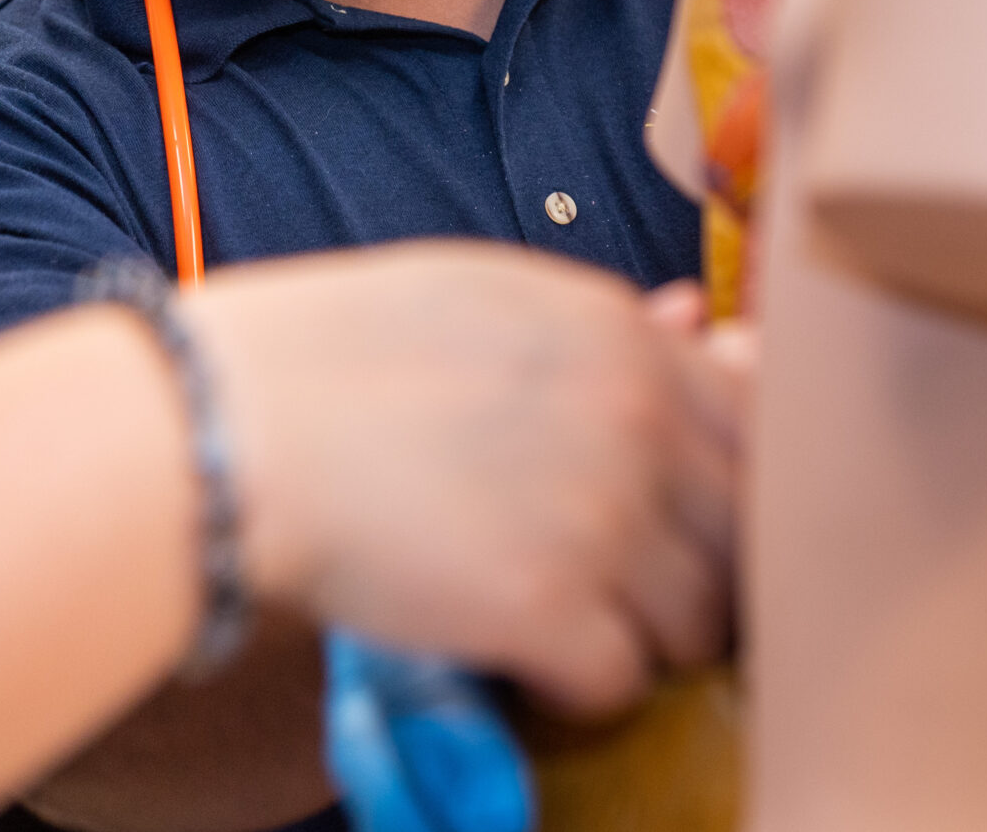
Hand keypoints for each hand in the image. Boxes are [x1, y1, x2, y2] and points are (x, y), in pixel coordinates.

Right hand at [180, 244, 741, 719]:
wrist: (227, 426)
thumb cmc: (329, 355)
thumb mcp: (479, 297)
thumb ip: (598, 327)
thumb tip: (695, 325)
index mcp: (620, 334)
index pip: (759, 429)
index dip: (724, 490)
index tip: (683, 523)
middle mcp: (633, 417)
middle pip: (744, 535)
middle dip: (693, 572)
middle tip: (621, 588)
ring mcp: (599, 513)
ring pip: (696, 621)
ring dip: (638, 634)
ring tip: (558, 618)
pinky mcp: (547, 607)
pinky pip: (621, 682)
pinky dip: (577, 688)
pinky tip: (520, 656)